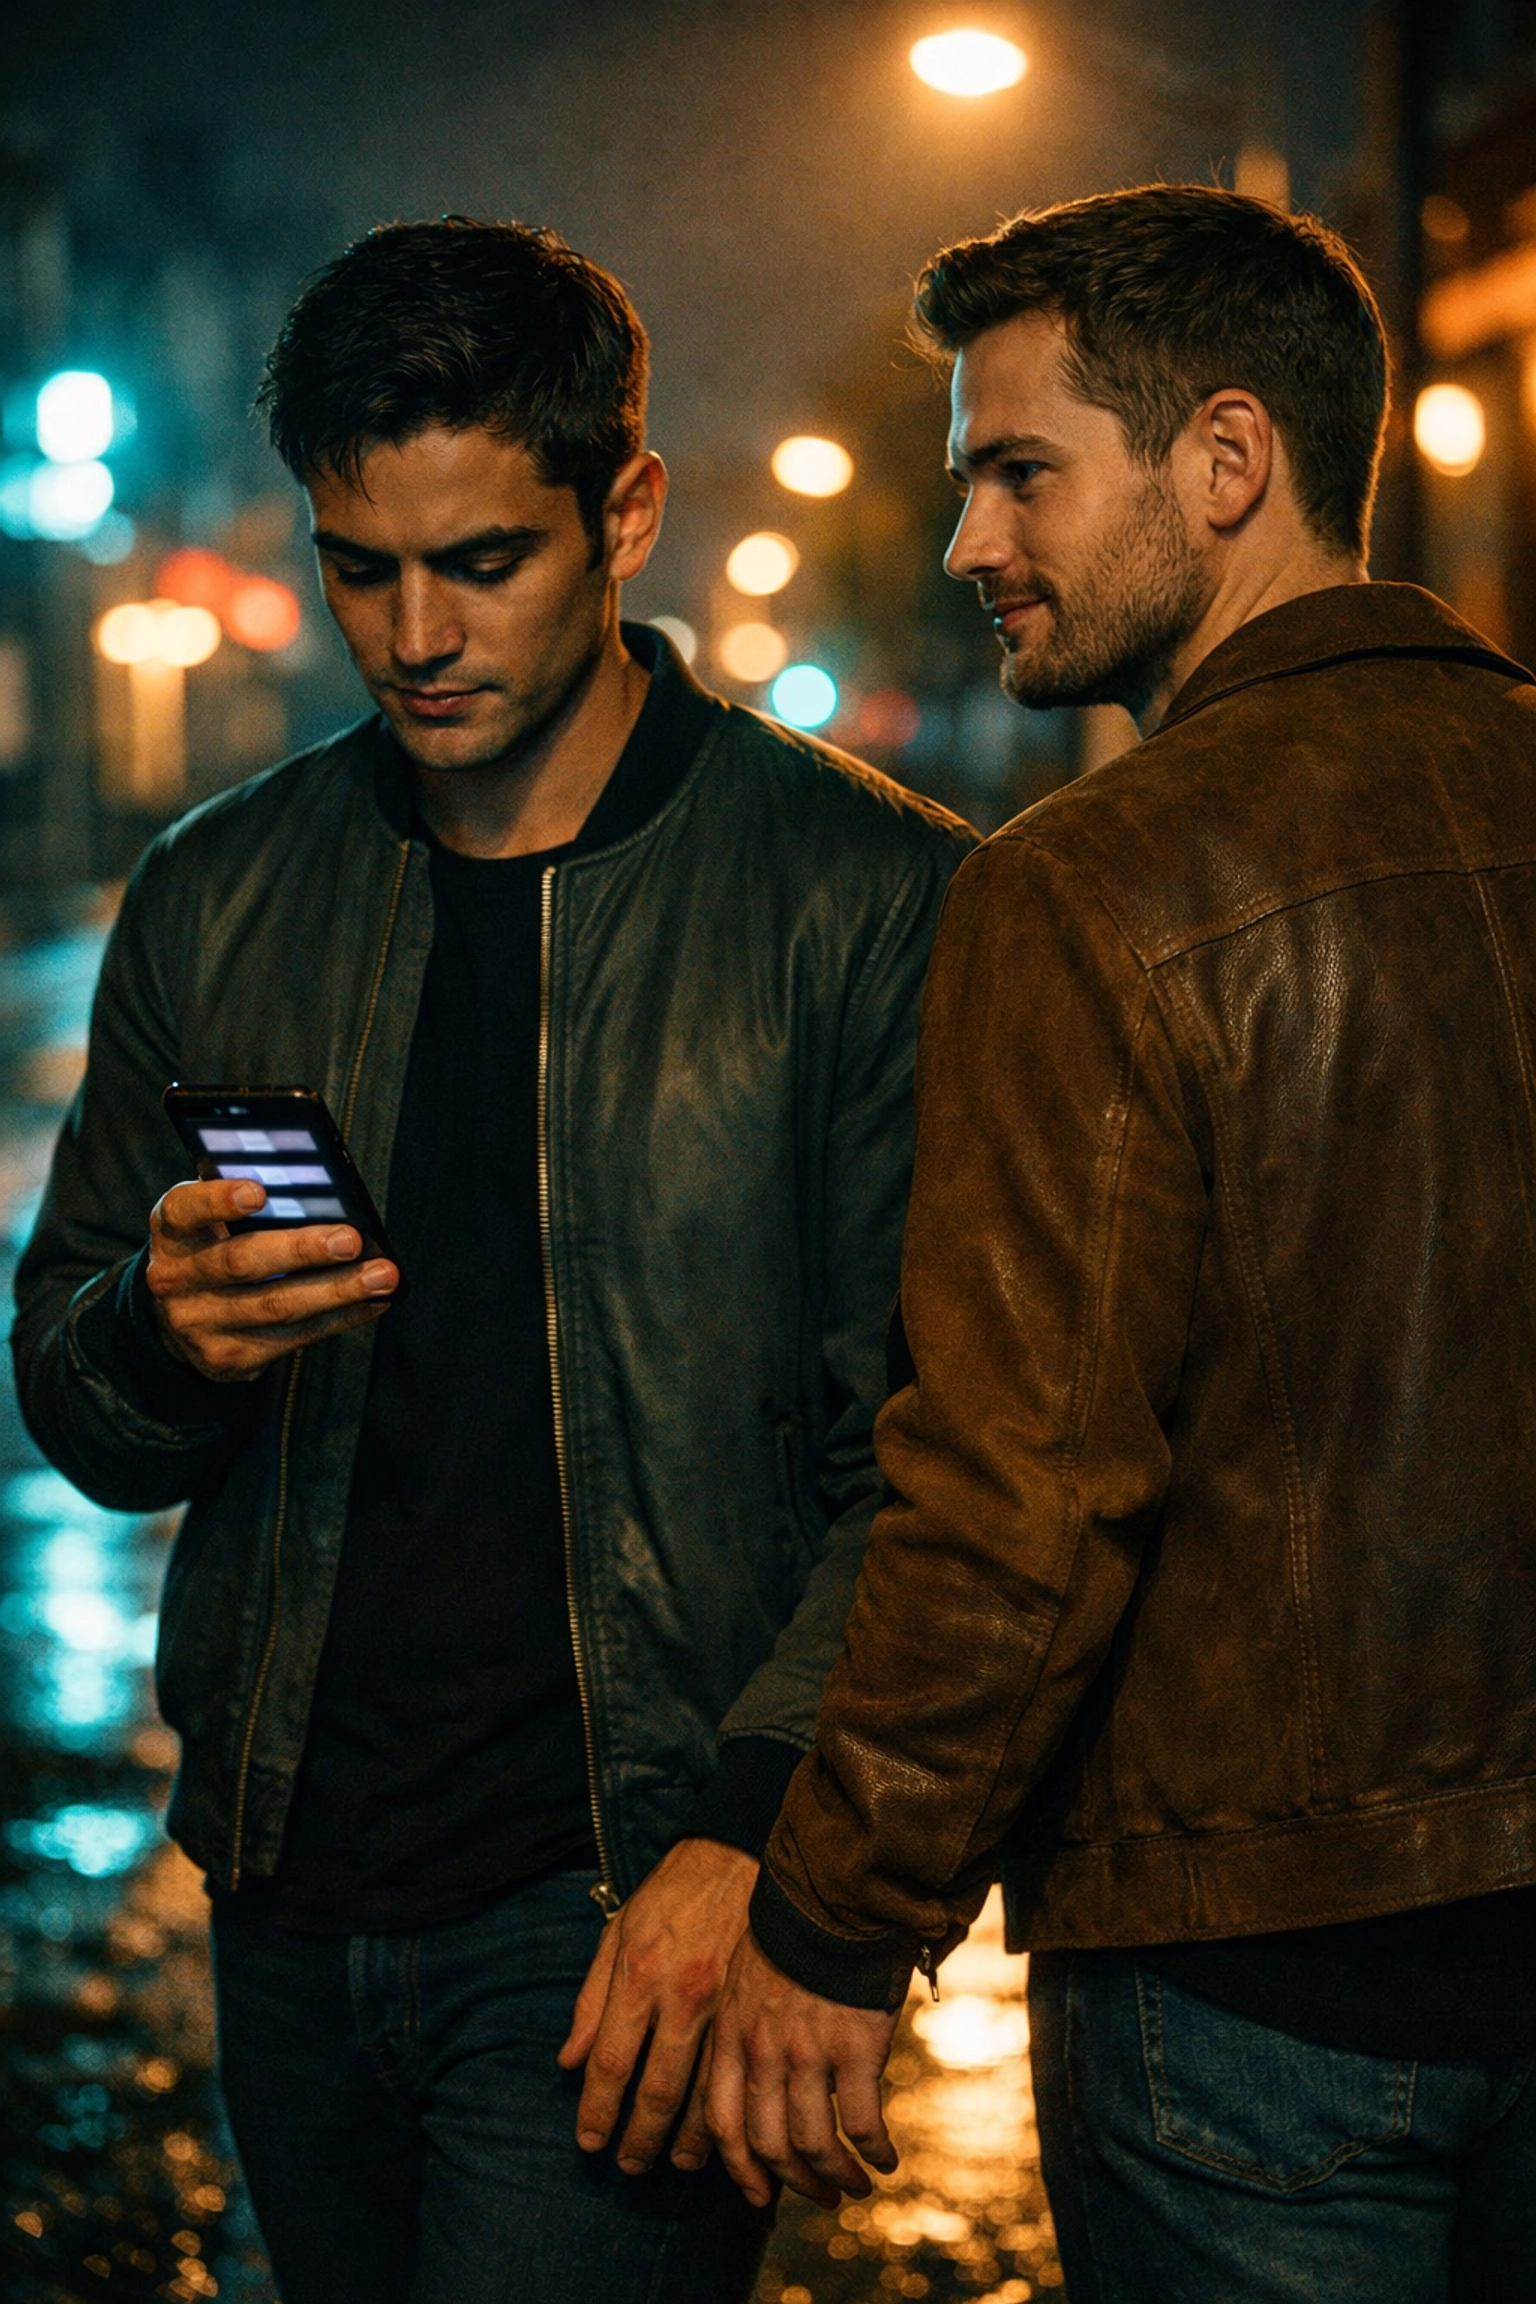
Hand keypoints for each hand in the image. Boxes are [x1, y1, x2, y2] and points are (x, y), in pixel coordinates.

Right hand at [146, 1177, 397, 1380]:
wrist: (178, 1321)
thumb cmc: (213, 1249)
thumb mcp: (210, 1222)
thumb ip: (245, 1199)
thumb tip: (317, 1183)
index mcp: (172, 1231)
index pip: (185, 1210)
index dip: (218, 1200)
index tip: (259, 1192)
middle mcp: (176, 1279)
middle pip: (242, 1262)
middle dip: (302, 1251)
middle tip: (351, 1240)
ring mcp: (200, 1323)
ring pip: (276, 1306)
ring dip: (337, 1290)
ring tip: (383, 1275)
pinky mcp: (229, 1357)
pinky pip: (294, 1337)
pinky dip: (341, 1317)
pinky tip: (374, 1302)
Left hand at [557, 1838, 756, 2174]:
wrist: (738, 1855)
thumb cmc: (671, 1892)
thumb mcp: (618, 1931)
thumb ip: (591, 1999)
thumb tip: (567, 2060)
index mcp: (639, 1973)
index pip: (611, 2061)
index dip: (597, 2109)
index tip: (588, 2141)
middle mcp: (681, 1994)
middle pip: (656, 2087)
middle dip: (639, 2136)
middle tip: (627, 2166)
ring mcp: (723, 2003)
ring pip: (706, 2089)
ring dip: (688, 2137)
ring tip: (675, 2163)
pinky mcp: (754, 2005)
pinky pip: (740, 2070)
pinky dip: (729, 2108)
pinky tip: (721, 2131)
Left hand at [707, 1928, 898, 2208]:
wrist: (835, 1891)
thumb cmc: (791, 1931)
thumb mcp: (740, 1978)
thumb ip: (737, 2030)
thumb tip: (751, 2075)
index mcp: (731, 2034)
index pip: (723, 2121)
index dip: (739, 2168)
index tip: (758, 2195)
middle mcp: (763, 2051)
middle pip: (767, 2143)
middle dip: (792, 2183)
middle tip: (819, 2197)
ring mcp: (808, 2053)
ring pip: (813, 2144)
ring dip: (835, 2177)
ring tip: (855, 2187)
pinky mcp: (855, 2049)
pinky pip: (861, 2123)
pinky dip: (874, 2151)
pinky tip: (886, 2159)